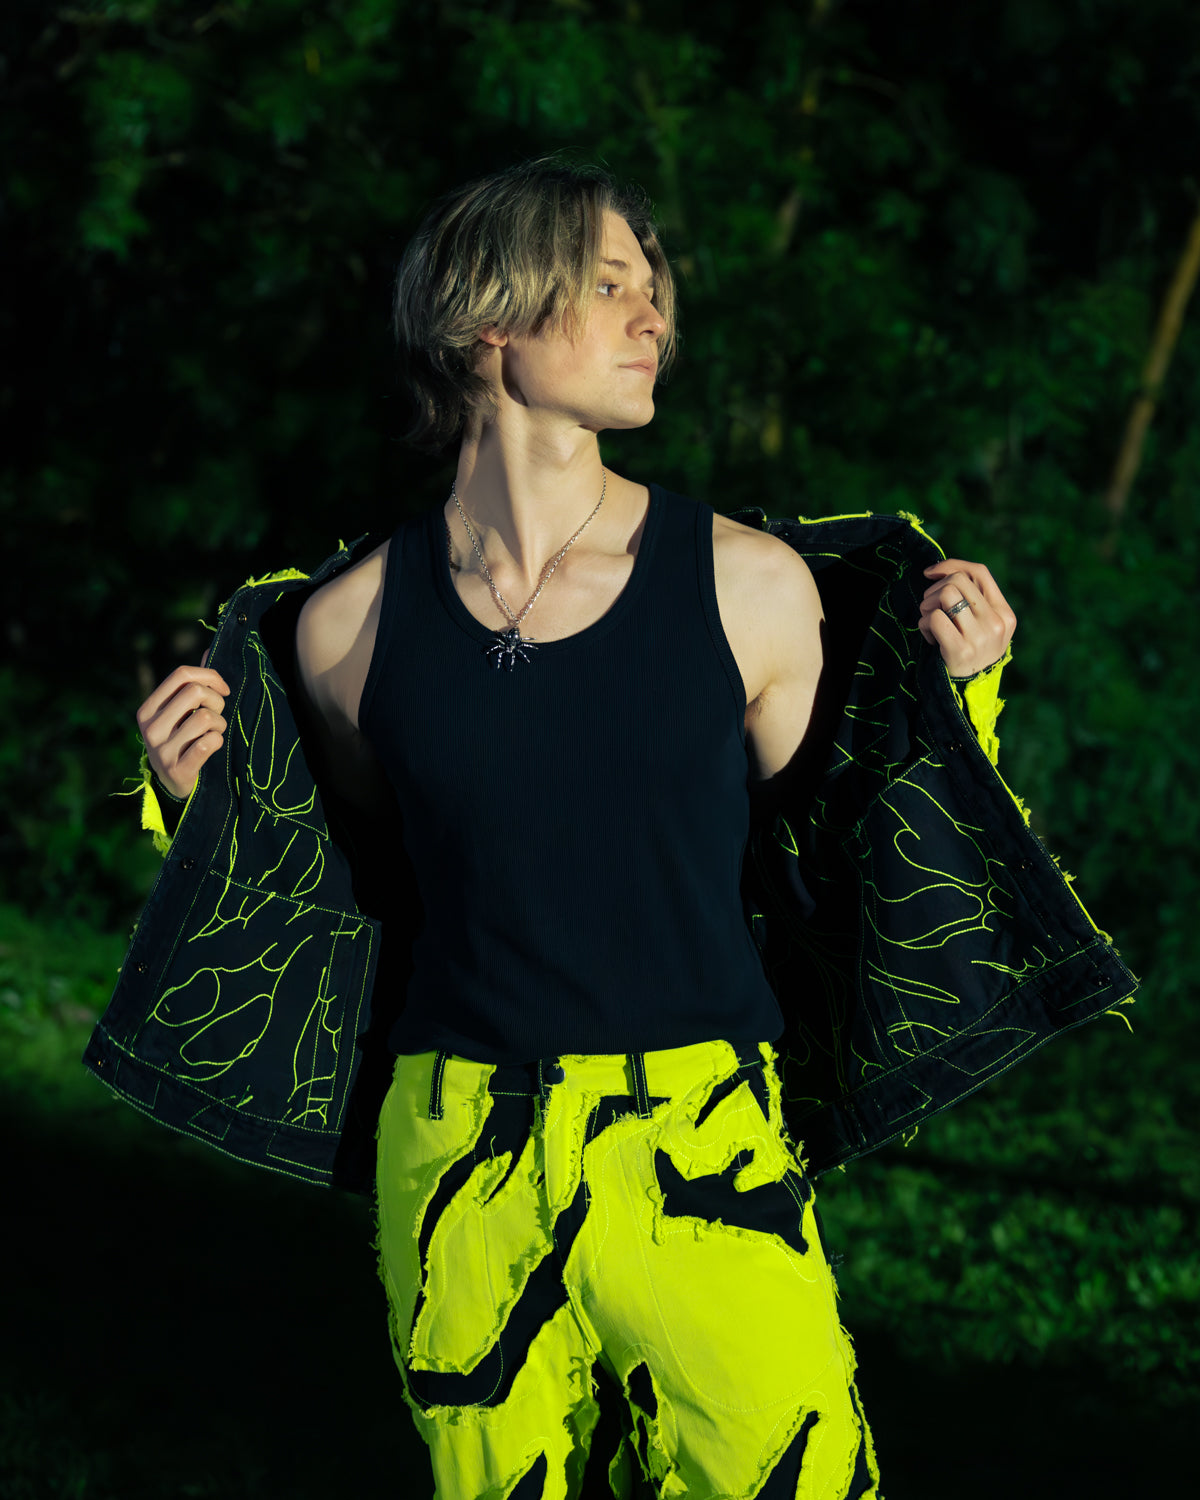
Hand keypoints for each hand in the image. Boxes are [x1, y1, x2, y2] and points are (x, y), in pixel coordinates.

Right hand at [136, 660, 229, 801]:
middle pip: (195, 692)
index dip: (209, 676)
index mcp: (148, 708)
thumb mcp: (180, 713)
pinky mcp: (177, 769)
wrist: (174, 784)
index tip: (223, 689)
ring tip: (214, 733)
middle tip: (217, 715)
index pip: (181, 674)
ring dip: (220, 724)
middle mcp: (150, 727)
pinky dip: (218, 741)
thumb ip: (194, 684)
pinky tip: (212, 746)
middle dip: (217, 701)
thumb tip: (210, 649)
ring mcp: (161, 750)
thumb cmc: (182, 740)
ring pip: (206, 718)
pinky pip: (209, 743)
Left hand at [918, 559, 1016, 677]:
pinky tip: (930, 638)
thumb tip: (943, 570)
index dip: (952, 565)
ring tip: (929, 622)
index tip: (931, 572)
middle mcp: (995, 622)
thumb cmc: (972, 652)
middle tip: (929, 607)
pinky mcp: (961, 650)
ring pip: (946, 594)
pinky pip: (934, 619)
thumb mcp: (985, 626)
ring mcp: (980, 636)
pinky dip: (923, 625)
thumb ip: (974, 601)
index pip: (979, 572)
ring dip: (927, 606)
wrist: (971, 690)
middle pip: (957, 581)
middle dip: (934, 589)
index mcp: (1004, 613)